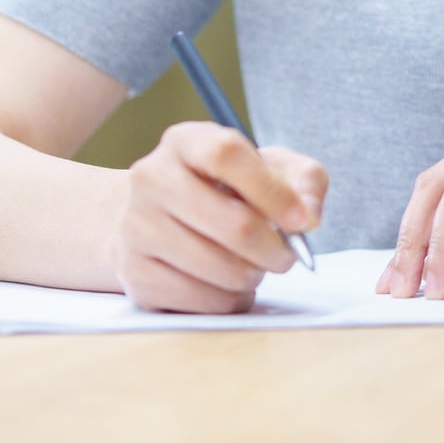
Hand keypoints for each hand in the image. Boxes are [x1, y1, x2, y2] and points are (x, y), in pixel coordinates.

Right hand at [110, 121, 327, 313]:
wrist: (156, 220)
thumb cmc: (224, 191)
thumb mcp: (267, 169)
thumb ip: (303, 181)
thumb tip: (309, 216)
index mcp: (185, 142)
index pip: (227, 155)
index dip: (272, 191)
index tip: (302, 221)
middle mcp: (151, 178)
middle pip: (234, 223)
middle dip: (275, 249)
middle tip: (285, 257)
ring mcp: (136, 227)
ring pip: (222, 269)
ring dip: (253, 276)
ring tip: (252, 267)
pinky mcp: (133, 274)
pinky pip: (202, 301)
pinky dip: (228, 301)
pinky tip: (226, 285)